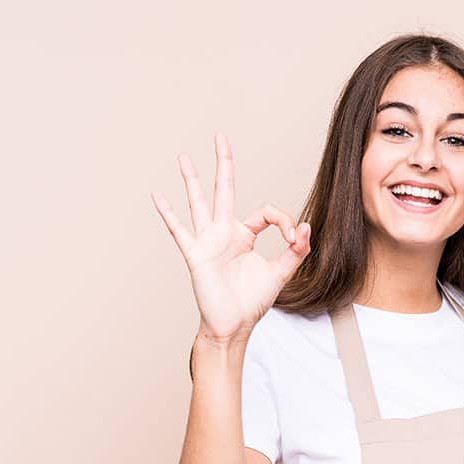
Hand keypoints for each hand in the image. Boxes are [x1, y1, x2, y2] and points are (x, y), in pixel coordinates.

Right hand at [151, 132, 311, 344]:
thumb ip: (296, 251)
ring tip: (184, 157)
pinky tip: (157, 196)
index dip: (284, 221)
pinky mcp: (196, 254)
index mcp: (245, 235)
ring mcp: (208, 241)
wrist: (233, 325)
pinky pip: (179, 230)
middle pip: (224, 190)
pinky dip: (168, 213)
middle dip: (224, 164)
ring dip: (191, 180)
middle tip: (220, 137)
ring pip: (199, 203)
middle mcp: (224, 233)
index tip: (295, 238)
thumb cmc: (252, 302)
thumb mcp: (281, 274)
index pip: (265, 212)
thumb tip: (307, 228)